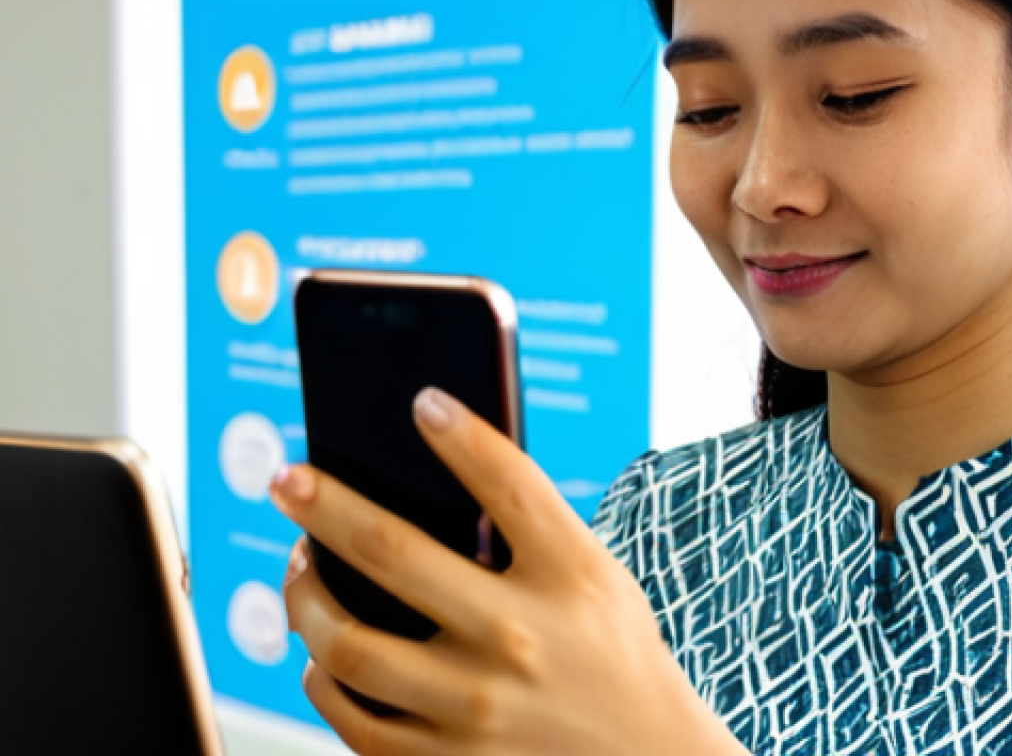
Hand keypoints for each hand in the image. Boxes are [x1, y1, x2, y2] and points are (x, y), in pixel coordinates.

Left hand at [270, 388, 746, 755]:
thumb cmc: (613, 650)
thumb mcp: (593, 572)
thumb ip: (534, 525)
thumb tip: (443, 471)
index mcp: (569, 576)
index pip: (508, 484)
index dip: (462, 435)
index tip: (420, 401)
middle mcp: (521, 638)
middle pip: (395, 554)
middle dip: (325, 506)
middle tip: (285, 478)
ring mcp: (480, 709)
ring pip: (352, 647)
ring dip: (305, 597)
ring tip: (298, 566)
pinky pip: (357, 723)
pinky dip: (323, 678)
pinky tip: (320, 651)